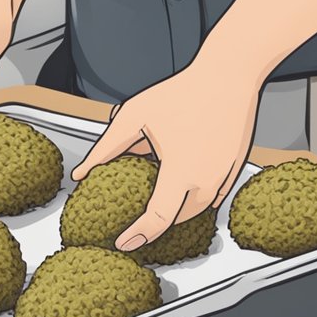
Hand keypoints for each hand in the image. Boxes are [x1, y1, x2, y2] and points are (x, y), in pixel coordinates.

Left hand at [71, 64, 260, 250]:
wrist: (230, 75)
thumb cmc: (183, 91)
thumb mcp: (134, 116)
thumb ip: (106, 149)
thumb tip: (81, 173)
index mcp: (181, 170)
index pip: (158, 219)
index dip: (139, 235)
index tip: (124, 242)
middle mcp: (207, 179)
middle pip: (177, 219)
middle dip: (156, 223)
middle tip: (135, 220)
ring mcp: (225, 176)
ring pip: (198, 209)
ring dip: (176, 211)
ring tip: (157, 199)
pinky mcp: (235, 169)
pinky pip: (213, 196)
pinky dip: (194, 197)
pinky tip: (180, 184)